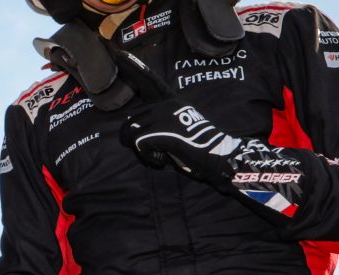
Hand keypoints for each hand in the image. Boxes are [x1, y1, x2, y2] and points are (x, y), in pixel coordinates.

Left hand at [112, 51, 306, 221]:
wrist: (217, 154)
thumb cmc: (196, 145)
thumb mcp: (177, 125)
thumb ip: (158, 120)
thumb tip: (132, 127)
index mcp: (170, 100)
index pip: (149, 80)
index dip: (134, 67)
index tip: (121, 52)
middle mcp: (165, 104)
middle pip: (129, 121)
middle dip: (136, 141)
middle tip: (157, 149)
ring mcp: (162, 115)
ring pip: (130, 133)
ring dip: (142, 150)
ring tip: (161, 153)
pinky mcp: (161, 130)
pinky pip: (138, 145)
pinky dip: (148, 157)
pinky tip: (163, 157)